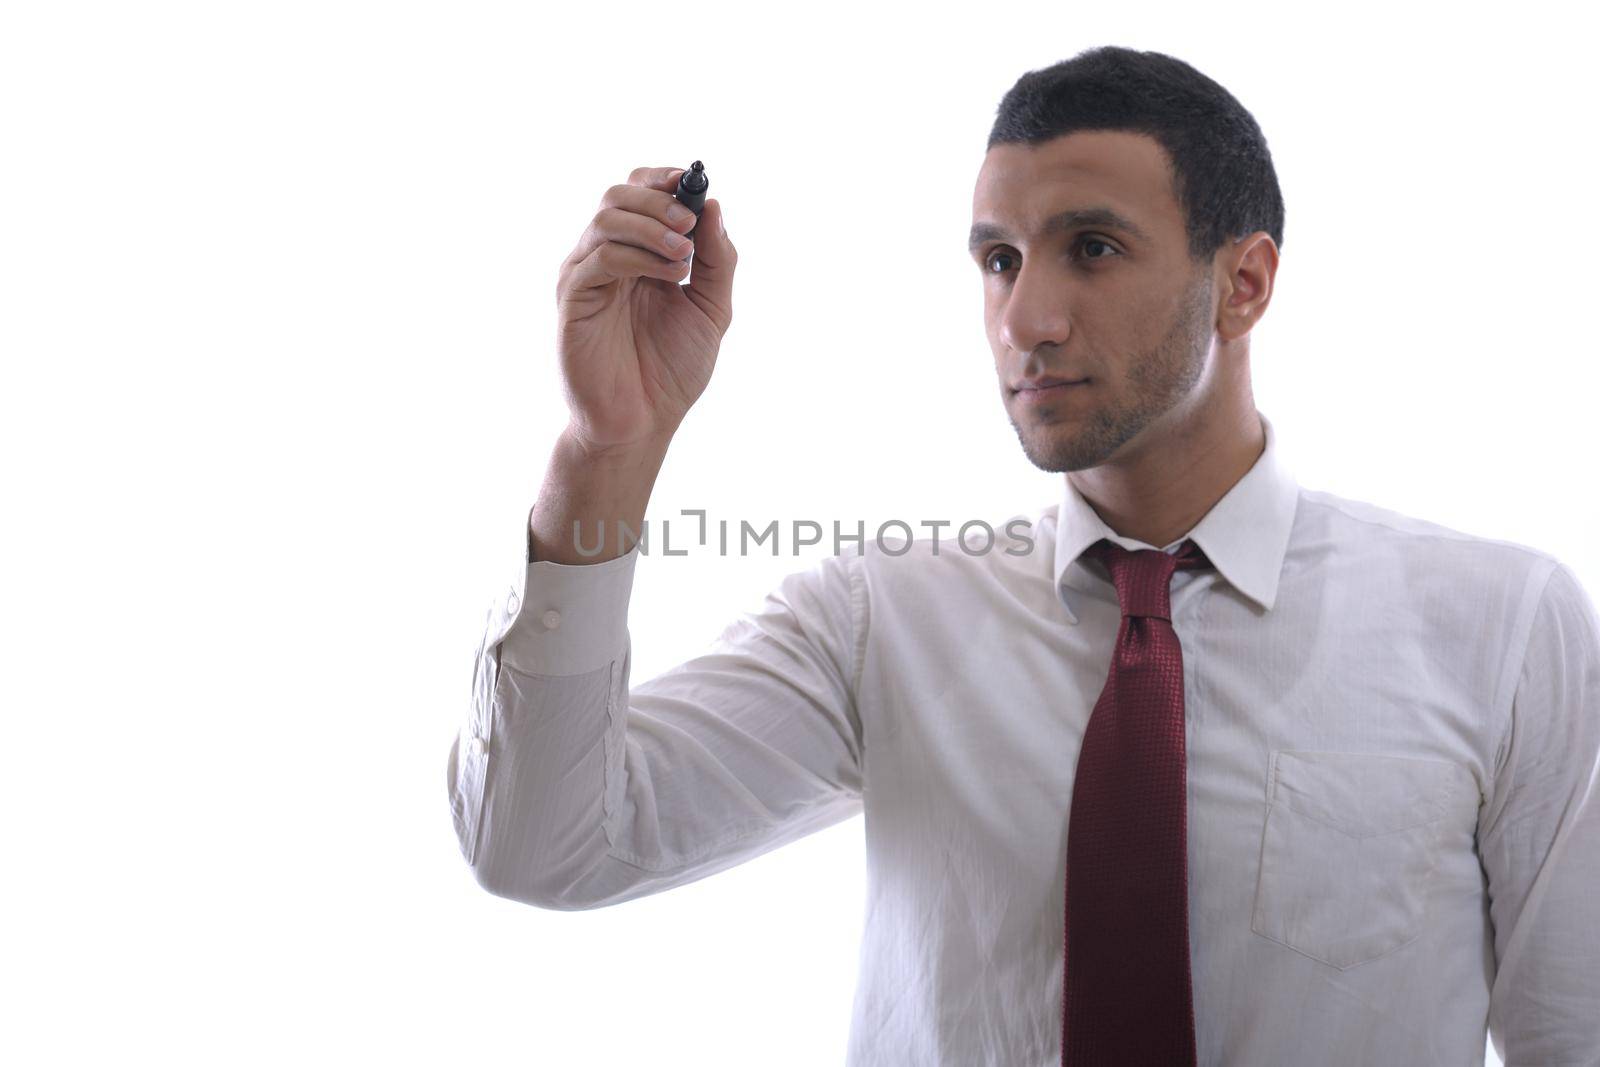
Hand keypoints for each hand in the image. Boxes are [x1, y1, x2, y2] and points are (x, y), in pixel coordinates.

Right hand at [553, 164, 736, 451]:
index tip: (695, 181)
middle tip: (689, 225)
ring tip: (683, 257)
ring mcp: (586, 276)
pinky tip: (667, 276)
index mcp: (637, 254)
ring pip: (606, 218)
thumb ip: (717, 260)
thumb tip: (714, 206)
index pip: (640, 192)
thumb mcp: (711, 308)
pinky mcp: (573, 300)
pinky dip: (637, 256)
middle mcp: (607, 258)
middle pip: (618, 194)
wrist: (644, 423)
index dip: (665, 179)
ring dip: (651, 226)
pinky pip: (600, 258)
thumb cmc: (671, 370)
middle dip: (658, 199)